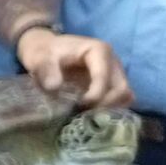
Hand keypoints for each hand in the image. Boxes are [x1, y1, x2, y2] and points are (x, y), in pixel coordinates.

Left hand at [17, 27, 132, 109]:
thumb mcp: (40, 57)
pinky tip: (92, 113)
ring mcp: (115, 73)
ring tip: (88, 114)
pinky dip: (110, 109)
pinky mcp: (112, 84)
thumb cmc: (45, 52)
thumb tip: (54, 87)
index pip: (104, 76)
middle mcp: (113, 61)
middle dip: (105, 104)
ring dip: (110, 108)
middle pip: (121, 88)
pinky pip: (121, 100)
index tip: (80, 105)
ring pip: (125, 96)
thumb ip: (46, 70)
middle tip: (84, 112)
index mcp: (99, 50)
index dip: (96, 94)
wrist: (46, 50)